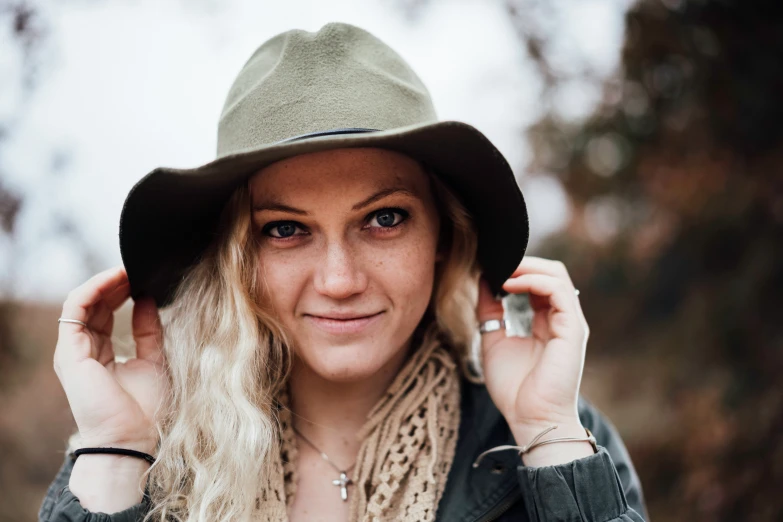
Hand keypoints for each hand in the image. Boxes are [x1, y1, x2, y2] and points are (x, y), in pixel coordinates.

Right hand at [54, 265, 167, 454]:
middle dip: (115, 283)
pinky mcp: (70, 352)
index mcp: (101, 354)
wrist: (132, 439)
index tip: (144, 276)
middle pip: (94, 305)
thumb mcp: (154, 360)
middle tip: (138, 267)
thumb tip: (147, 299)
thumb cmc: (145, 409)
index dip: (122, 291)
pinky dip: (93, 290)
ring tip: (128, 269)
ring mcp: (73, 351)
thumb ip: (149, 330)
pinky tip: (115, 279)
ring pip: (82, 303)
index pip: (106, 313)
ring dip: (104, 282)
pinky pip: (76, 310)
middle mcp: (83, 351)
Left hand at [477, 256, 589, 452]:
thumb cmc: (515, 389)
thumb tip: (483, 281)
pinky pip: (558, 291)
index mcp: (546, 322)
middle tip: (494, 261)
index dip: (515, 270)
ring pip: (557, 275)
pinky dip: (533, 281)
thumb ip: (490, 312)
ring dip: (526, 267)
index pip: (537, 282)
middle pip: (551, 272)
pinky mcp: (573, 329)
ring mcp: (570, 323)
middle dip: (521, 263)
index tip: (488, 267)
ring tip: (500, 269)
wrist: (531, 420)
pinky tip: (508, 285)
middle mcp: (562, 319)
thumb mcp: (493, 341)